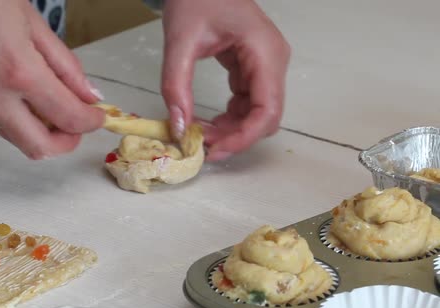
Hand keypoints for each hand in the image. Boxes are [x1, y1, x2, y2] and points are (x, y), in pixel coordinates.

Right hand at [0, 0, 103, 159]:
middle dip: (67, 141)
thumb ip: (65, 66)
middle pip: (40, 148)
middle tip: (78, 123)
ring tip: (52, 105)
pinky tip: (25, 97)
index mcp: (17, 71)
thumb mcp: (34, 24)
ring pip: (17, 139)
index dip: (90, 122)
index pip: (67, 117)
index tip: (98, 116)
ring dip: (42, 132)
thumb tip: (88, 96)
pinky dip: (19, 120)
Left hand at [161, 0, 289, 160]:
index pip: (267, 110)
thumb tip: (179, 129)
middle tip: (200, 145)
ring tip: (199, 134)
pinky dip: (229, 118)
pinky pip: (248, 104)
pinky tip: (206, 122)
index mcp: (264, 53)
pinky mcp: (254, 70)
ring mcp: (266, 66)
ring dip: (231, 130)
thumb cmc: (195, 0)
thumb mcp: (180, 42)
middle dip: (235, 137)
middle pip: (265, 117)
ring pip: (258, 114)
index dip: (243, 138)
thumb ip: (176, 85)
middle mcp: (273, 62)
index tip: (213, 151)